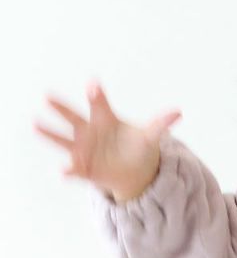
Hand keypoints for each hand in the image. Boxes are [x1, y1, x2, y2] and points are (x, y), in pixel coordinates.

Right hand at [33, 81, 181, 199]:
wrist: (134, 171)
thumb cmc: (138, 148)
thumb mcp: (150, 136)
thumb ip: (161, 124)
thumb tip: (178, 112)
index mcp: (105, 119)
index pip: (99, 104)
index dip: (96, 94)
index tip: (93, 85)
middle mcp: (90, 131)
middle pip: (74, 117)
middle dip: (62, 107)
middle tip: (48, 96)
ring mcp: (84, 149)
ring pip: (64, 140)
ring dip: (50, 133)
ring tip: (36, 124)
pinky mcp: (84, 168)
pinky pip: (73, 169)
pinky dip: (68, 171)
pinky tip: (62, 172)